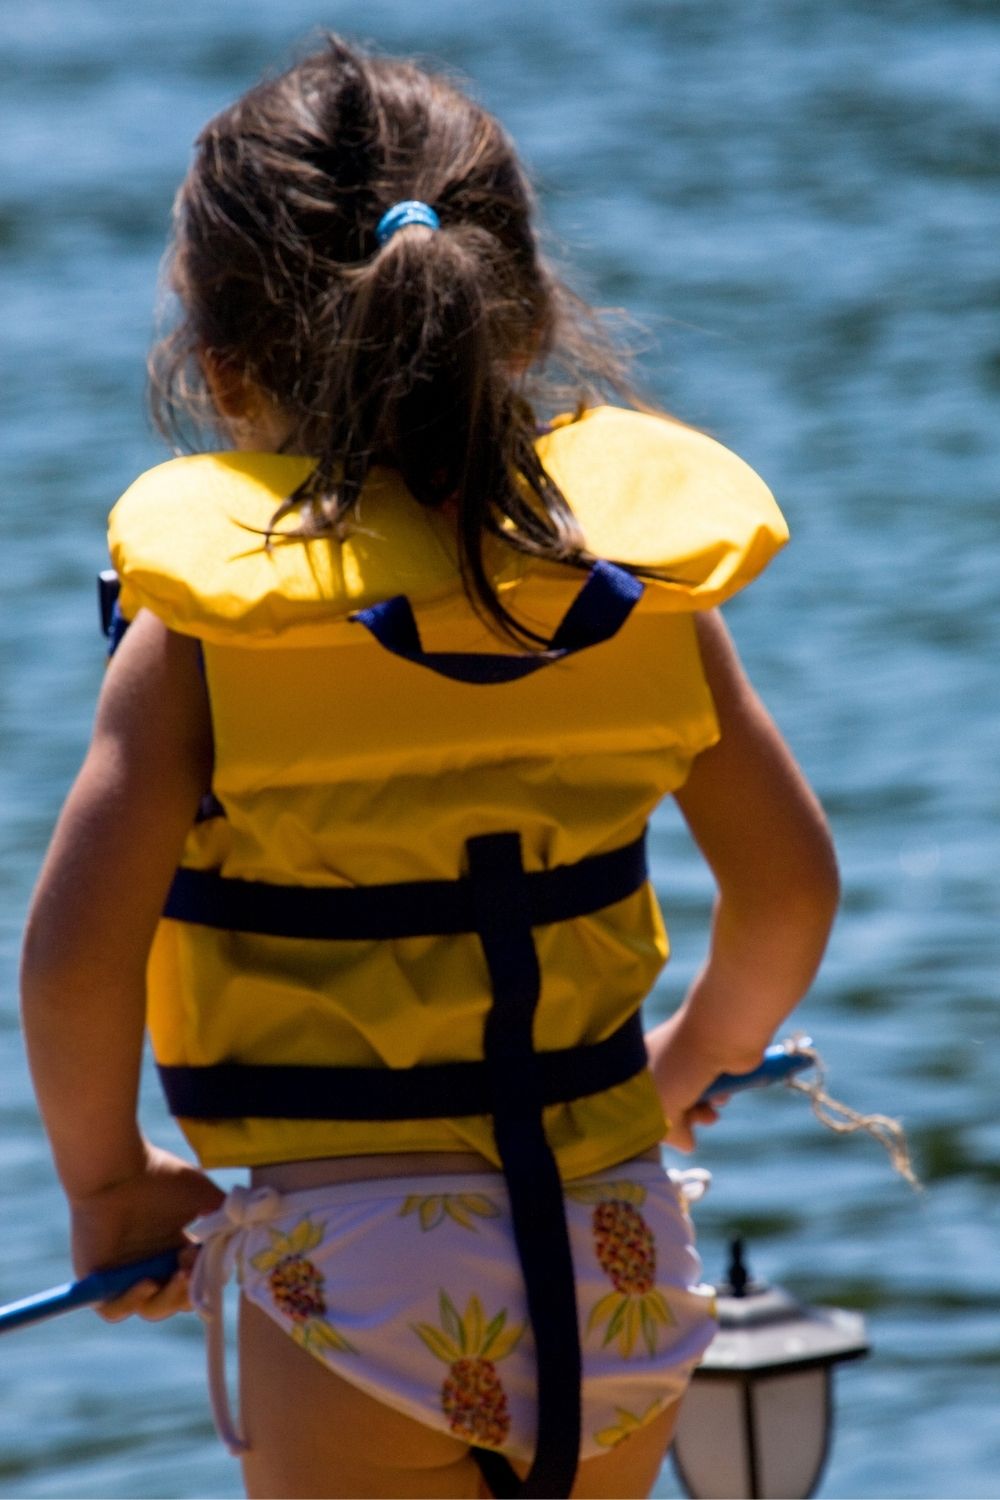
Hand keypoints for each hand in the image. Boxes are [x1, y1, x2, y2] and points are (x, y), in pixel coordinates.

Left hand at [69, 1140, 223, 1321]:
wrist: (117, 1168)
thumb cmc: (159, 1175)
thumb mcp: (202, 1195)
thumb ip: (224, 1216)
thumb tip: (245, 1231)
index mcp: (173, 1246)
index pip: (195, 1280)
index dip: (206, 1280)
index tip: (213, 1264)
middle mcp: (150, 1263)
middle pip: (175, 1300)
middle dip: (188, 1293)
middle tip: (190, 1269)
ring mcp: (123, 1273)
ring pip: (149, 1307)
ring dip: (167, 1299)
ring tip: (176, 1275)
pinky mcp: (96, 1279)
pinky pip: (113, 1309)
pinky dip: (131, 1303)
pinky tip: (145, 1283)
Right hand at [646, 1011, 755, 1153]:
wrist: (722, 1035)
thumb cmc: (683, 1066)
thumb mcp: (662, 1108)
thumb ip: (668, 1133)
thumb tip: (688, 1145)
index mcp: (636, 1066)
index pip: (639, 1104)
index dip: (652, 1123)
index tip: (665, 1131)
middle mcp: (658, 1062)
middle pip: (666, 1104)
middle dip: (683, 1119)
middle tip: (692, 1120)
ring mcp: (685, 1061)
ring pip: (691, 1099)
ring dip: (703, 1111)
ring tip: (711, 1113)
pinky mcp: (711, 1062)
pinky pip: (711, 1090)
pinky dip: (716, 1097)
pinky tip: (722, 1096)